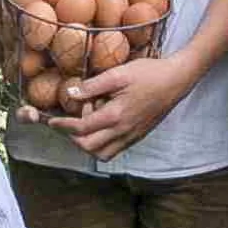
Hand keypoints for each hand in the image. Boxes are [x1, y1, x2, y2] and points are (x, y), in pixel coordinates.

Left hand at [48, 54, 188, 160]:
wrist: (177, 80)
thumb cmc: (149, 73)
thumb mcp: (118, 74)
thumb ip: (93, 86)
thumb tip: (70, 94)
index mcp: (116, 116)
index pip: (81, 128)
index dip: (62, 125)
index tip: (51, 121)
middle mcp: (123, 131)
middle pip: (88, 146)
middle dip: (72, 137)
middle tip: (69, 120)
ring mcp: (132, 136)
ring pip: (101, 154)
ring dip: (87, 144)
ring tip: (86, 124)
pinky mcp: (138, 137)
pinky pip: (115, 150)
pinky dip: (101, 145)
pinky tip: (101, 127)